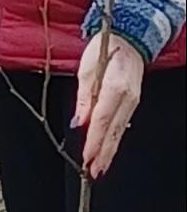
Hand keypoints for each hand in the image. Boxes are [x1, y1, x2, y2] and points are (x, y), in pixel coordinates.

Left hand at [73, 30, 144, 178]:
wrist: (129, 39)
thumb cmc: (103, 50)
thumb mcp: (86, 69)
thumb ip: (84, 97)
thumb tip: (79, 122)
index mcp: (115, 88)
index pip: (102, 121)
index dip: (94, 141)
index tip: (86, 157)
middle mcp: (127, 98)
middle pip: (113, 131)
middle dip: (103, 153)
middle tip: (93, 172)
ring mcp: (132, 101)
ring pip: (119, 131)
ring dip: (109, 151)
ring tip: (100, 168)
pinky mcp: (132, 103)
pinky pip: (122, 125)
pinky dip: (114, 139)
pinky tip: (108, 150)